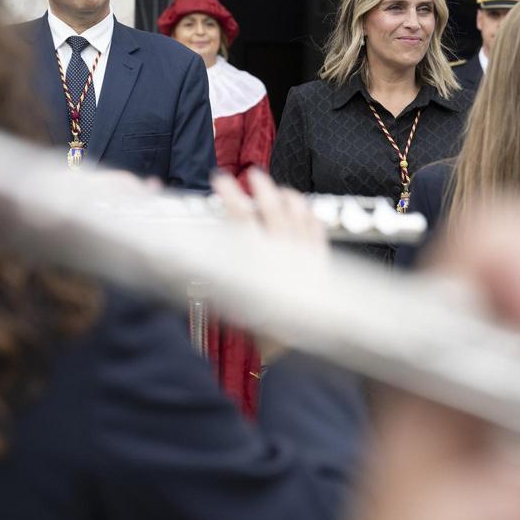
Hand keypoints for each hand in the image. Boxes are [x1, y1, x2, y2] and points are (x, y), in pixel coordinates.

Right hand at [212, 169, 325, 362]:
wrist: (304, 343)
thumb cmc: (266, 331)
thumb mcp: (233, 306)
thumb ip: (218, 280)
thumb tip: (198, 260)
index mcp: (256, 261)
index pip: (239, 218)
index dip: (229, 195)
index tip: (221, 181)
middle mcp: (282, 253)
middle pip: (272, 208)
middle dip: (261, 187)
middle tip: (253, 176)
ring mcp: (305, 255)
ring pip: (297, 214)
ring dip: (287, 196)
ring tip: (279, 189)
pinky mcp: (321, 262)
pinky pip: (317, 230)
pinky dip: (310, 215)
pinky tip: (305, 209)